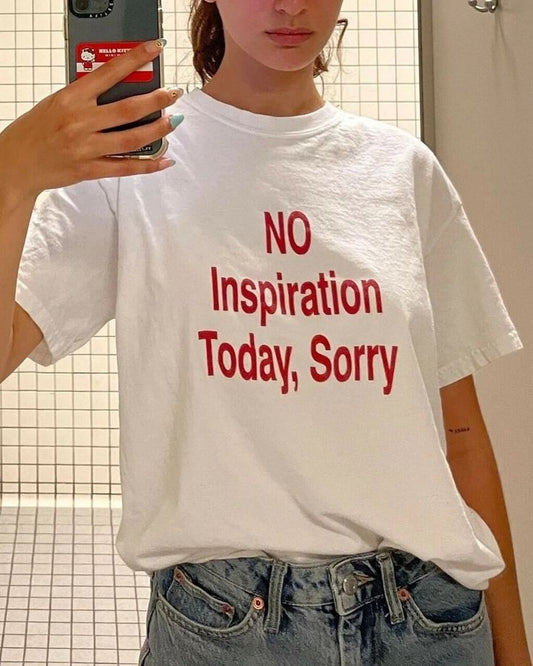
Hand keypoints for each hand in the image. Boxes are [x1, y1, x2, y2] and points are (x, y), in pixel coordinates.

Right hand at [0, 40, 181, 198]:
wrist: (16, 164)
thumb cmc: (36, 130)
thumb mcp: (56, 103)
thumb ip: (86, 98)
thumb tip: (121, 92)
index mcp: (71, 98)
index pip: (109, 72)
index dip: (135, 58)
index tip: (155, 49)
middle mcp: (80, 122)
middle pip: (128, 109)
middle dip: (156, 100)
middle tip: (173, 94)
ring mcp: (86, 148)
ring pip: (131, 139)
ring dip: (158, 130)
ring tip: (173, 122)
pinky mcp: (89, 170)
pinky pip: (125, 168)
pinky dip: (148, 165)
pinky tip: (165, 160)